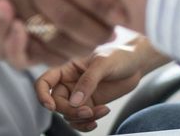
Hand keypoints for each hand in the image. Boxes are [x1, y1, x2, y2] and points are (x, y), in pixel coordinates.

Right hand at [34, 38, 170, 131]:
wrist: (138, 62)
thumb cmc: (120, 55)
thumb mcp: (103, 64)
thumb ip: (88, 81)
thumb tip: (75, 102)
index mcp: (68, 70)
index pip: (44, 83)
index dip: (42, 95)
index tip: (51, 107)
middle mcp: (70, 84)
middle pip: (57, 104)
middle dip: (71, 111)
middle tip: (89, 111)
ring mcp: (81, 96)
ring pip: (69, 115)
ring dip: (82, 119)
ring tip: (101, 112)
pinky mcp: (92, 105)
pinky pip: (81, 120)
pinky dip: (87, 123)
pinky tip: (98, 118)